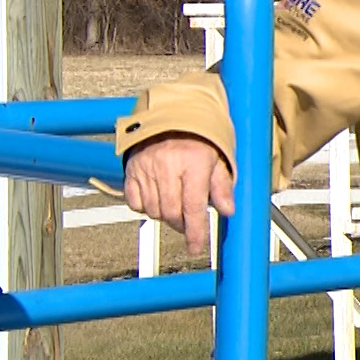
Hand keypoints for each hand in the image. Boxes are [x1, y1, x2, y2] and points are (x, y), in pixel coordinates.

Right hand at [121, 135, 234, 254]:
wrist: (171, 111)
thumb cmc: (200, 135)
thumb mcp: (219, 157)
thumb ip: (222, 185)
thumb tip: (228, 211)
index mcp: (194, 161)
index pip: (194, 207)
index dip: (196, 232)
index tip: (196, 247)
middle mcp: (168, 165)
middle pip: (172, 213)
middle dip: (182, 225)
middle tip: (189, 223)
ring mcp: (146, 167)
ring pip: (153, 210)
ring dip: (165, 215)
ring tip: (175, 205)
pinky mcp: (131, 169)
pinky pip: (134, 202)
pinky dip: (145, 207)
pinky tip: (157, 197)